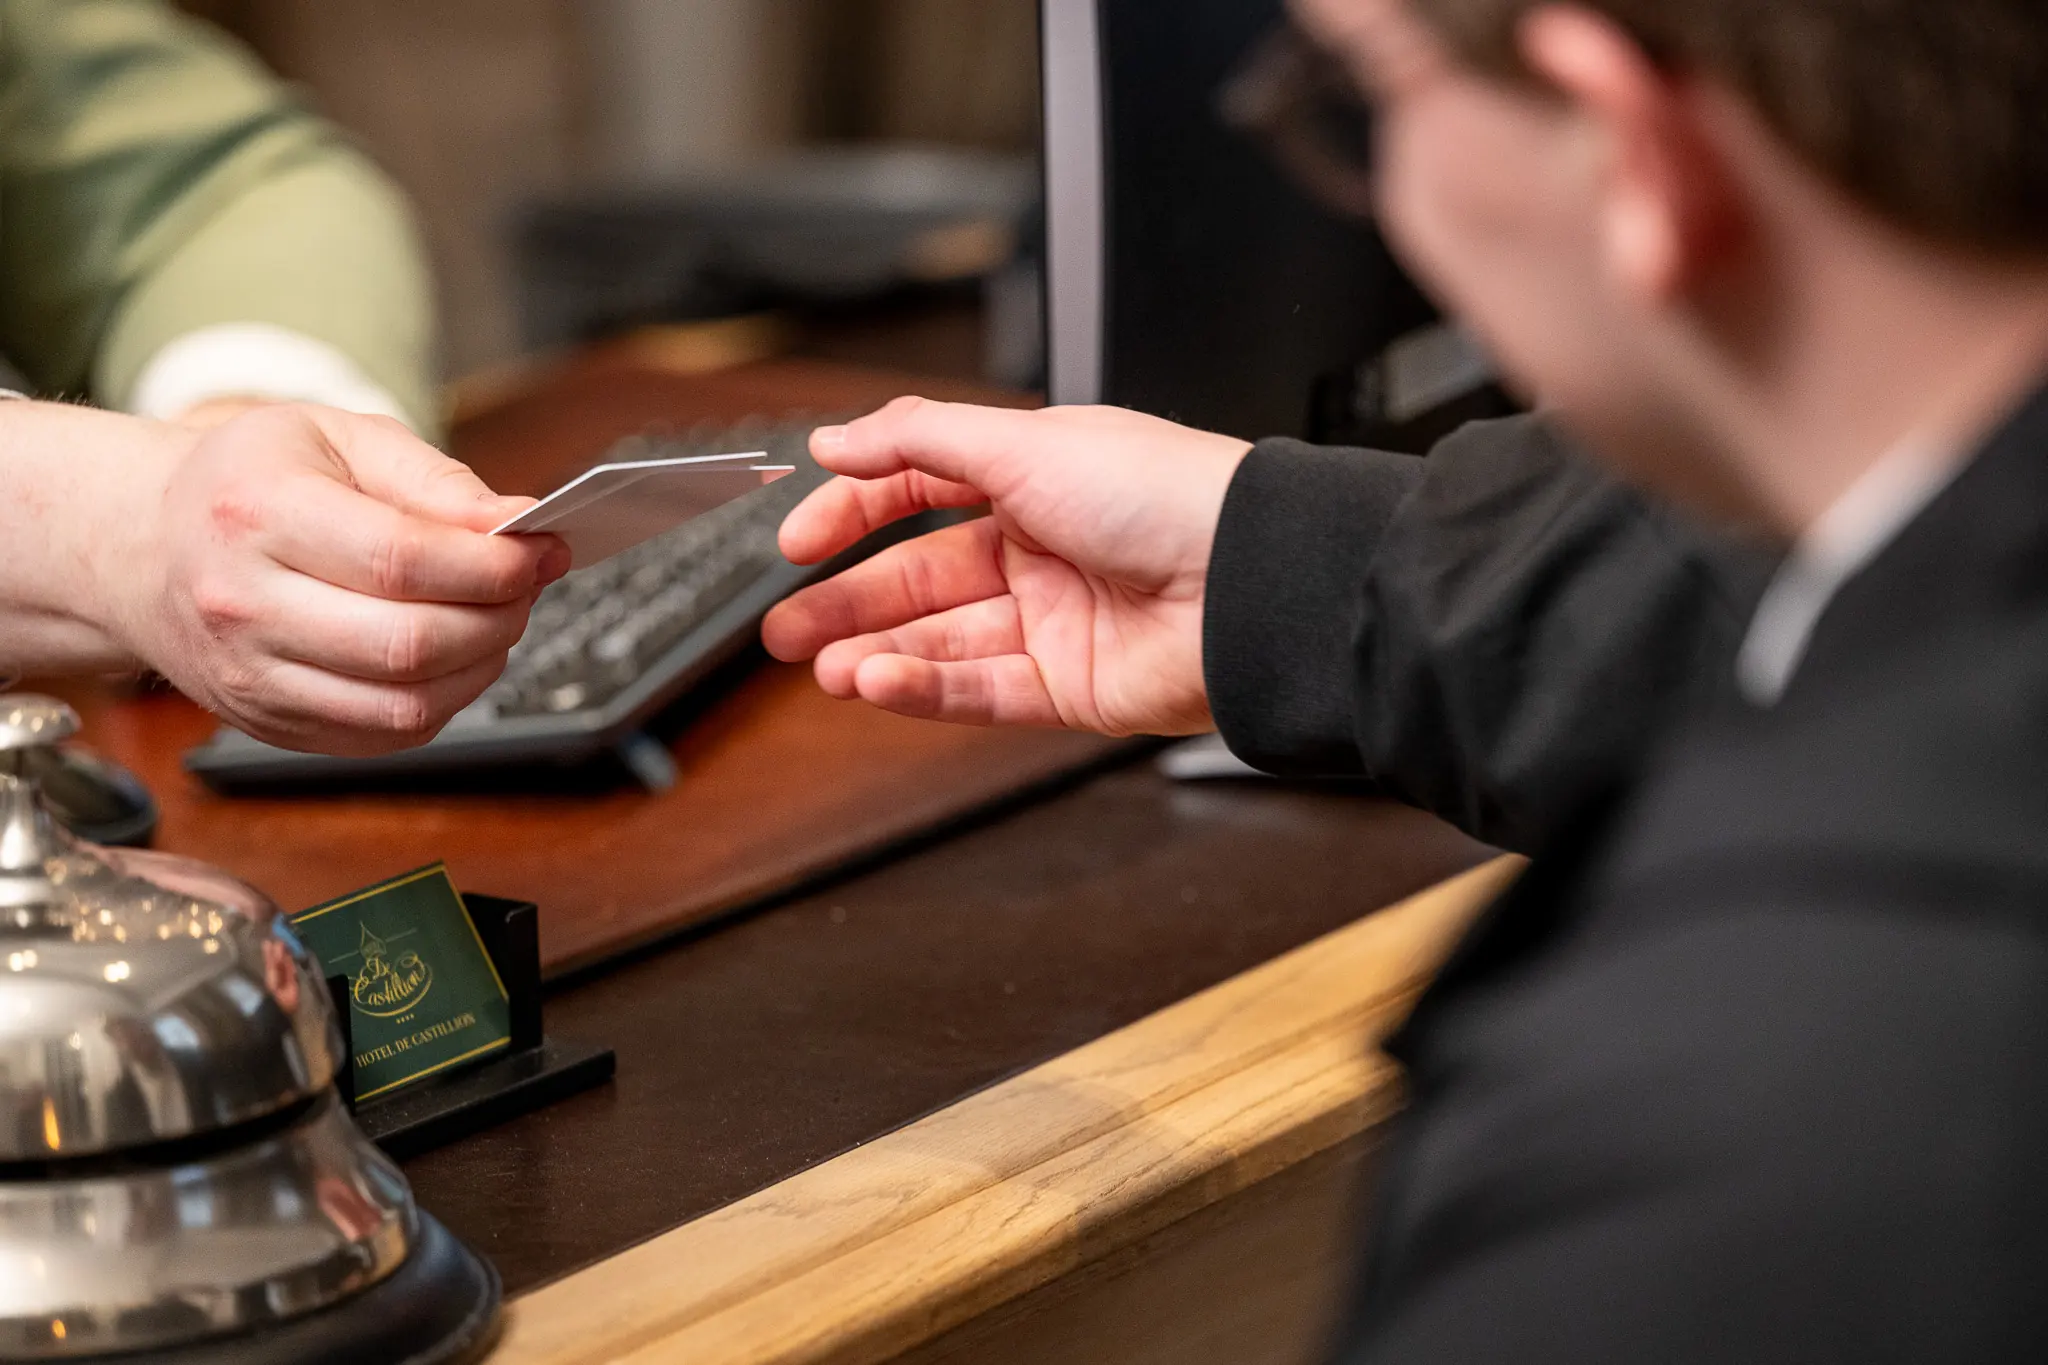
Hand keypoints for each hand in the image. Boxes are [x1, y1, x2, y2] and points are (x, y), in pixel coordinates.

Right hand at [105, 404, 565, 754]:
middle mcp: (244, 604)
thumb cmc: (250, 481)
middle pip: (410, 642)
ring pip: (406, 704)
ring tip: (498, 618)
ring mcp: (252, 677)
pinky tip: (456, 657)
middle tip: (528, 584)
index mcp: (256, 513)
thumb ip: (434, 480)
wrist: (144, 548)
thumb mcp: (336, 438)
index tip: (542, 549)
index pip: (400, 560)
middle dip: (499, 617)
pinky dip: (446, 702)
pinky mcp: (271, 725)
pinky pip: (387, 736)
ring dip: (482, 666)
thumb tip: (517, 523)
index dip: (491, 565)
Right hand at [763, 398, 1250, 734]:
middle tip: (784, 625)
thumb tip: (836, 440)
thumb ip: (918, 443)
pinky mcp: (1071, 688)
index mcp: (1033, 479)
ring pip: (942, 644)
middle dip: (847, 602)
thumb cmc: (1166, 494)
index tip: (798, 536)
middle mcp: (1041, 550)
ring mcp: (1055, 622)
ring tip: (820, 663)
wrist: (1250, 581)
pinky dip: (922, 689)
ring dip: (875, 652)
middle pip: (920, 580)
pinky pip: (979, 693)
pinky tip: (876, 681)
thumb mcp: (1025, 443)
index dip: (854, 513)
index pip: (919, 493)